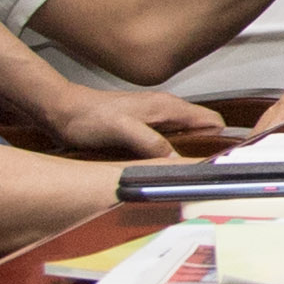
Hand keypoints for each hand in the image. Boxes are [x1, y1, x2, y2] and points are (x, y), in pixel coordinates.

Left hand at [11, 78, 233, 163]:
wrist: (61, 111)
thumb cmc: (88, 117)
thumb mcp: (121, 129)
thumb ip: (150, 142)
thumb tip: (175, 159)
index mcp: (167, 107)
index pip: (212, 122)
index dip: (222, 140)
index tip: (221, 162)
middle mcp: (165, 112)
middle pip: (201, 133)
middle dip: (206, 153)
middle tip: (202, 176)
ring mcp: (154, 121)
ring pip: (184, 140)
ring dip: (186, 157)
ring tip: (183, 177)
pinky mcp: (142, 131)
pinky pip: (167, 145)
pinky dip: (169, 157)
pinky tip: (160, 171)